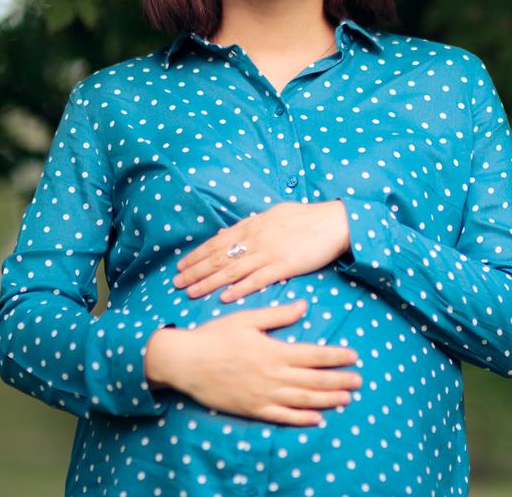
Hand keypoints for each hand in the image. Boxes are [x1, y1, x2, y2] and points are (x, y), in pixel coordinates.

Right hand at [144, 299, 361, 425]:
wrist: (185, 361)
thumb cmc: (215, 336)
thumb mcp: (247, 319)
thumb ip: (278, 315)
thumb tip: (304, 306)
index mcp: (274, 350)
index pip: (314, 354)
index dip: (336, 357)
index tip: (354, 357)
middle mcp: (272, 374)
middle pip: (314, 379)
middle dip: (339, 381)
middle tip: (359, 381)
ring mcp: (262, 394)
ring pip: (302, 400)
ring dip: (327, 400)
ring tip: (346, 399)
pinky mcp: (251, 409)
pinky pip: (281, 416)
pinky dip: (301, 418)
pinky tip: (317, 418)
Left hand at [173, 200, 349, 302]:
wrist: (335, 222)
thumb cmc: (307, 217)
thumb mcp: (275, 214)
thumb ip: (252, 224)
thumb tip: (229, 232)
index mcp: (253, 226)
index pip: (217, 242)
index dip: (197, 255)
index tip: (181, 265)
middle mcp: (256, 239)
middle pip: (219, 257)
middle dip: (195, 271)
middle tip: (176, 283)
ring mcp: (269, 253)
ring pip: (232, 271)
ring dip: (209, 283)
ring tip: (191, 293)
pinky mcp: (284, 266)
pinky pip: (257, 280)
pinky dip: (239, 289)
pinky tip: (224, 298)